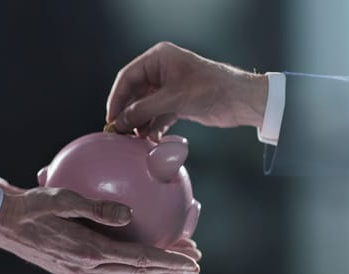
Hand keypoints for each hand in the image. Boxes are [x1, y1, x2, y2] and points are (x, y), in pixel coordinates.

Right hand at [0, 187, 200, 273]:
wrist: (0, 223)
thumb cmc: (28, 205)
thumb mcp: (60, 198)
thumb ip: (95, 208)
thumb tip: (129, 214)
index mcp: (87, 253)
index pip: (138, 260)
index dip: (168, 262)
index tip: (191, 261)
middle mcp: (87, 268)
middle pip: (137, 271)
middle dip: (168, 269)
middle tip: (194, 263)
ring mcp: (80, 271)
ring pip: (126, 271)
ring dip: (152, 267)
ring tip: (175, 260)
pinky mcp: (74, 267)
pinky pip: (111, 266)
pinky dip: (132, 261)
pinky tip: (140, 251)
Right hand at [106, 41, 268, 140]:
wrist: (238, 100)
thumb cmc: (210, 88)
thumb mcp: (172, 99)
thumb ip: (143, 110)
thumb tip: (121, 123)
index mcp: (158, 59)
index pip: (127, 78)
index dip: (117, 99)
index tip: (111, 118)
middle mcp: (161, 71)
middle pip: (134, 93)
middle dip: (128, 114)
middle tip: (120, 132)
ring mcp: (168, 87)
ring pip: (144, 106)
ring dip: (140, 123)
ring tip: (135, 138)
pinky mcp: (176, 103)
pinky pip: (157, 115)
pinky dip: (153, 127)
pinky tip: (150, 139)